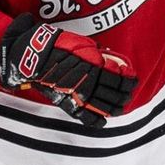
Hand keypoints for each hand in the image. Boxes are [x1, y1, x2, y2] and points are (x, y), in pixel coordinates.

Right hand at [0, 15, 136, 127]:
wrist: (31, 56)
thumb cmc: (55, 45)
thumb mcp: (81, 43)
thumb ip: (97, 53)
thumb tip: (112, 60)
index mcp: (92, 66)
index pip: (118, 78)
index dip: (129, 81)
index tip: (133, 81)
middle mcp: (87, 82)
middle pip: (113, 94)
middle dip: (124, 96)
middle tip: (128, 95)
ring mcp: (76, 94)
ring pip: (102, 107)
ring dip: (114, 108)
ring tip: (120, 107)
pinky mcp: (65, 102)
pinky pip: (83, 116)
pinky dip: (95, 121)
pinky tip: (102, 121)